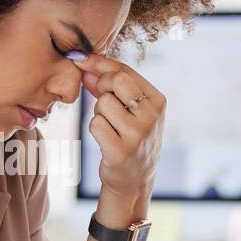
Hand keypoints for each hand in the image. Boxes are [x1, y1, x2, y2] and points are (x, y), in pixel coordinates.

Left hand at [78, 52, 165, 202]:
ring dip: (99, 112)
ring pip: (103, 103)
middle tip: (101, 98)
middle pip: (116, 81)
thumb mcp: (131, 110)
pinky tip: (106, 139)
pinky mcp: (120, 152)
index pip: (125, 71)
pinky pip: (96, 124)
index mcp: (158, 102)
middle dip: (101, 85)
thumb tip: (87, 68)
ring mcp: (137, 135)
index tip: (82, 60)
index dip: (100, 63)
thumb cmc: (131, 138)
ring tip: (110, 126)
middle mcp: (151, 117)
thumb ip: (110, 87)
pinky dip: (95, 129)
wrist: (134, 179)